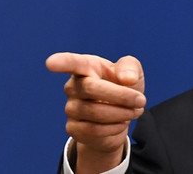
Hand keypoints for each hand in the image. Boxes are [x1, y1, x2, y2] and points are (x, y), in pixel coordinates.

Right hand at [46, 52, 145, 172]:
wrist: (122, 116)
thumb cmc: (124, 87)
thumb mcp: (132, 72)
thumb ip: (130, 68)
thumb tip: (126, 79)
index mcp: (86, 67)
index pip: (72, 63)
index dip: (61, 62)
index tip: (51, 63)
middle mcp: (73, 86)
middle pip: (92, 89)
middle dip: (121, 95)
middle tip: (141, 100)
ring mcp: (70, 108)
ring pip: (95, 111)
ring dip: (122, 113)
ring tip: (135, 111)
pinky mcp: (73, 128)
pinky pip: (94, 130)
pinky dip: (115, 127)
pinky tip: (121, 123)